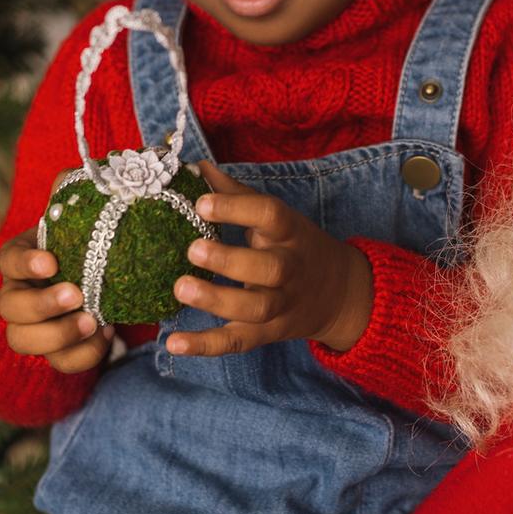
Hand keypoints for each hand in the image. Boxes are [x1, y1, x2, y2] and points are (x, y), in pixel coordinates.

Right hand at [0, 228, 114, 372]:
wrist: (113, 275)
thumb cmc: (98, 247)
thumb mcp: (93, 233)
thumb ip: (91, 232)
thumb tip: (112, 220)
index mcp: (24, 259)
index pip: (10, 258)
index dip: (24, 263)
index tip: (50, 263)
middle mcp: (20, 293)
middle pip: (8, 306)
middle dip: (41, 304)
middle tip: (76, 296)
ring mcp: (32, 325)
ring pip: (23, 339)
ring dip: (58, 335)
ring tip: (92, 323)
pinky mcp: (55, 350)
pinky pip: (60, 361)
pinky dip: (84, 352)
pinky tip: (107, 332)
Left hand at [168, 162, 372, 357]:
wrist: (339, 294)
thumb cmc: (296, 246)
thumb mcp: (279, 219)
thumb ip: (238, 196)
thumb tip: (199, 167)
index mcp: (291, 233)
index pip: (270, 216)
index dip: (237, 209)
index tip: (202, 203)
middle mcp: (290, 270)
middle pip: (268, 268)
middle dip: (230, 260)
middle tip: (193, 248)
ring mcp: (280, 305)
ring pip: (255, 308)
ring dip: (217, 300)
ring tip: (180, 287)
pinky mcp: (266, 334)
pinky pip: (237, 342)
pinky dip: (205, 346)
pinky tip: (173, 343)